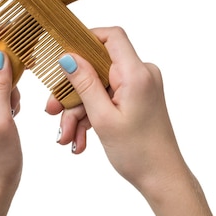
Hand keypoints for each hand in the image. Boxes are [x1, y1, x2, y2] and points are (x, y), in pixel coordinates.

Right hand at [46, 26, 187, 195]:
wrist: (162, 179)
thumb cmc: (138, 152)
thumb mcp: (103, 118)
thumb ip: (84, 83)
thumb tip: (67, 57)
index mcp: (136, 74)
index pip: (111, 36)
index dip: (85, 39)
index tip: (63, 55)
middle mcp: (140, 74)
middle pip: (96, 66)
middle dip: (72, 91)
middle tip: (52, 110)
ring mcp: (138, 87)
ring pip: (97, 87)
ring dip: (78, 110)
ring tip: (66, 136)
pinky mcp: (135, 98)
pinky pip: (106, 98)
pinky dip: (91, 115)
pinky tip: (79, 139)